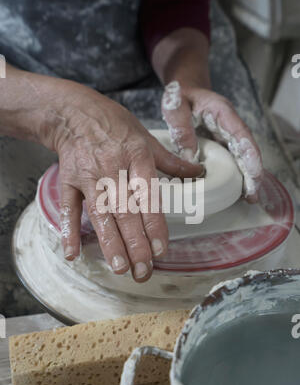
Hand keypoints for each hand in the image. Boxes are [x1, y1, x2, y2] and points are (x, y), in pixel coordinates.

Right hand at [38, 80, 202, 281]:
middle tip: (143, 272)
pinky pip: (69, 208)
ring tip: (120, 268)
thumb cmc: (115, 125)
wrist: (75, 112)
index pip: (148, 198)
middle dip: (135, 245)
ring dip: (110, 243)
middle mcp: (113, 170)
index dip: (154, 226)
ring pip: (100, 215)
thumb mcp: (147, 138)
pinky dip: (69, 230)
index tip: (160, 251)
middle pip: (125, 213)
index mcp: (136, 158)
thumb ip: (171, 161)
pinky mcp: (68, 181)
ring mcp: (88, 177)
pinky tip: (73, 253)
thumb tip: (199, 174)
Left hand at [162, 81, 262, 201]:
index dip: (250, 154)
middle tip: (253, 194)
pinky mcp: (223, 144)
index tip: (254, 172)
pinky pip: (233, 160)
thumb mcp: (175, 107)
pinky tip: (239, 191)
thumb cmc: (179, 97)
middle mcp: (230, 124)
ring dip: (248, 177)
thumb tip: (190, 158)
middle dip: (253, 172)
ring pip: (243, 157)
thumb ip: (182, 128)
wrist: (183, 92)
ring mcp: (228, 135)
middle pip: (247, 149)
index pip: (241, 134)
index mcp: (222, 112)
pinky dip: (238, 175)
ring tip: (250, 198)